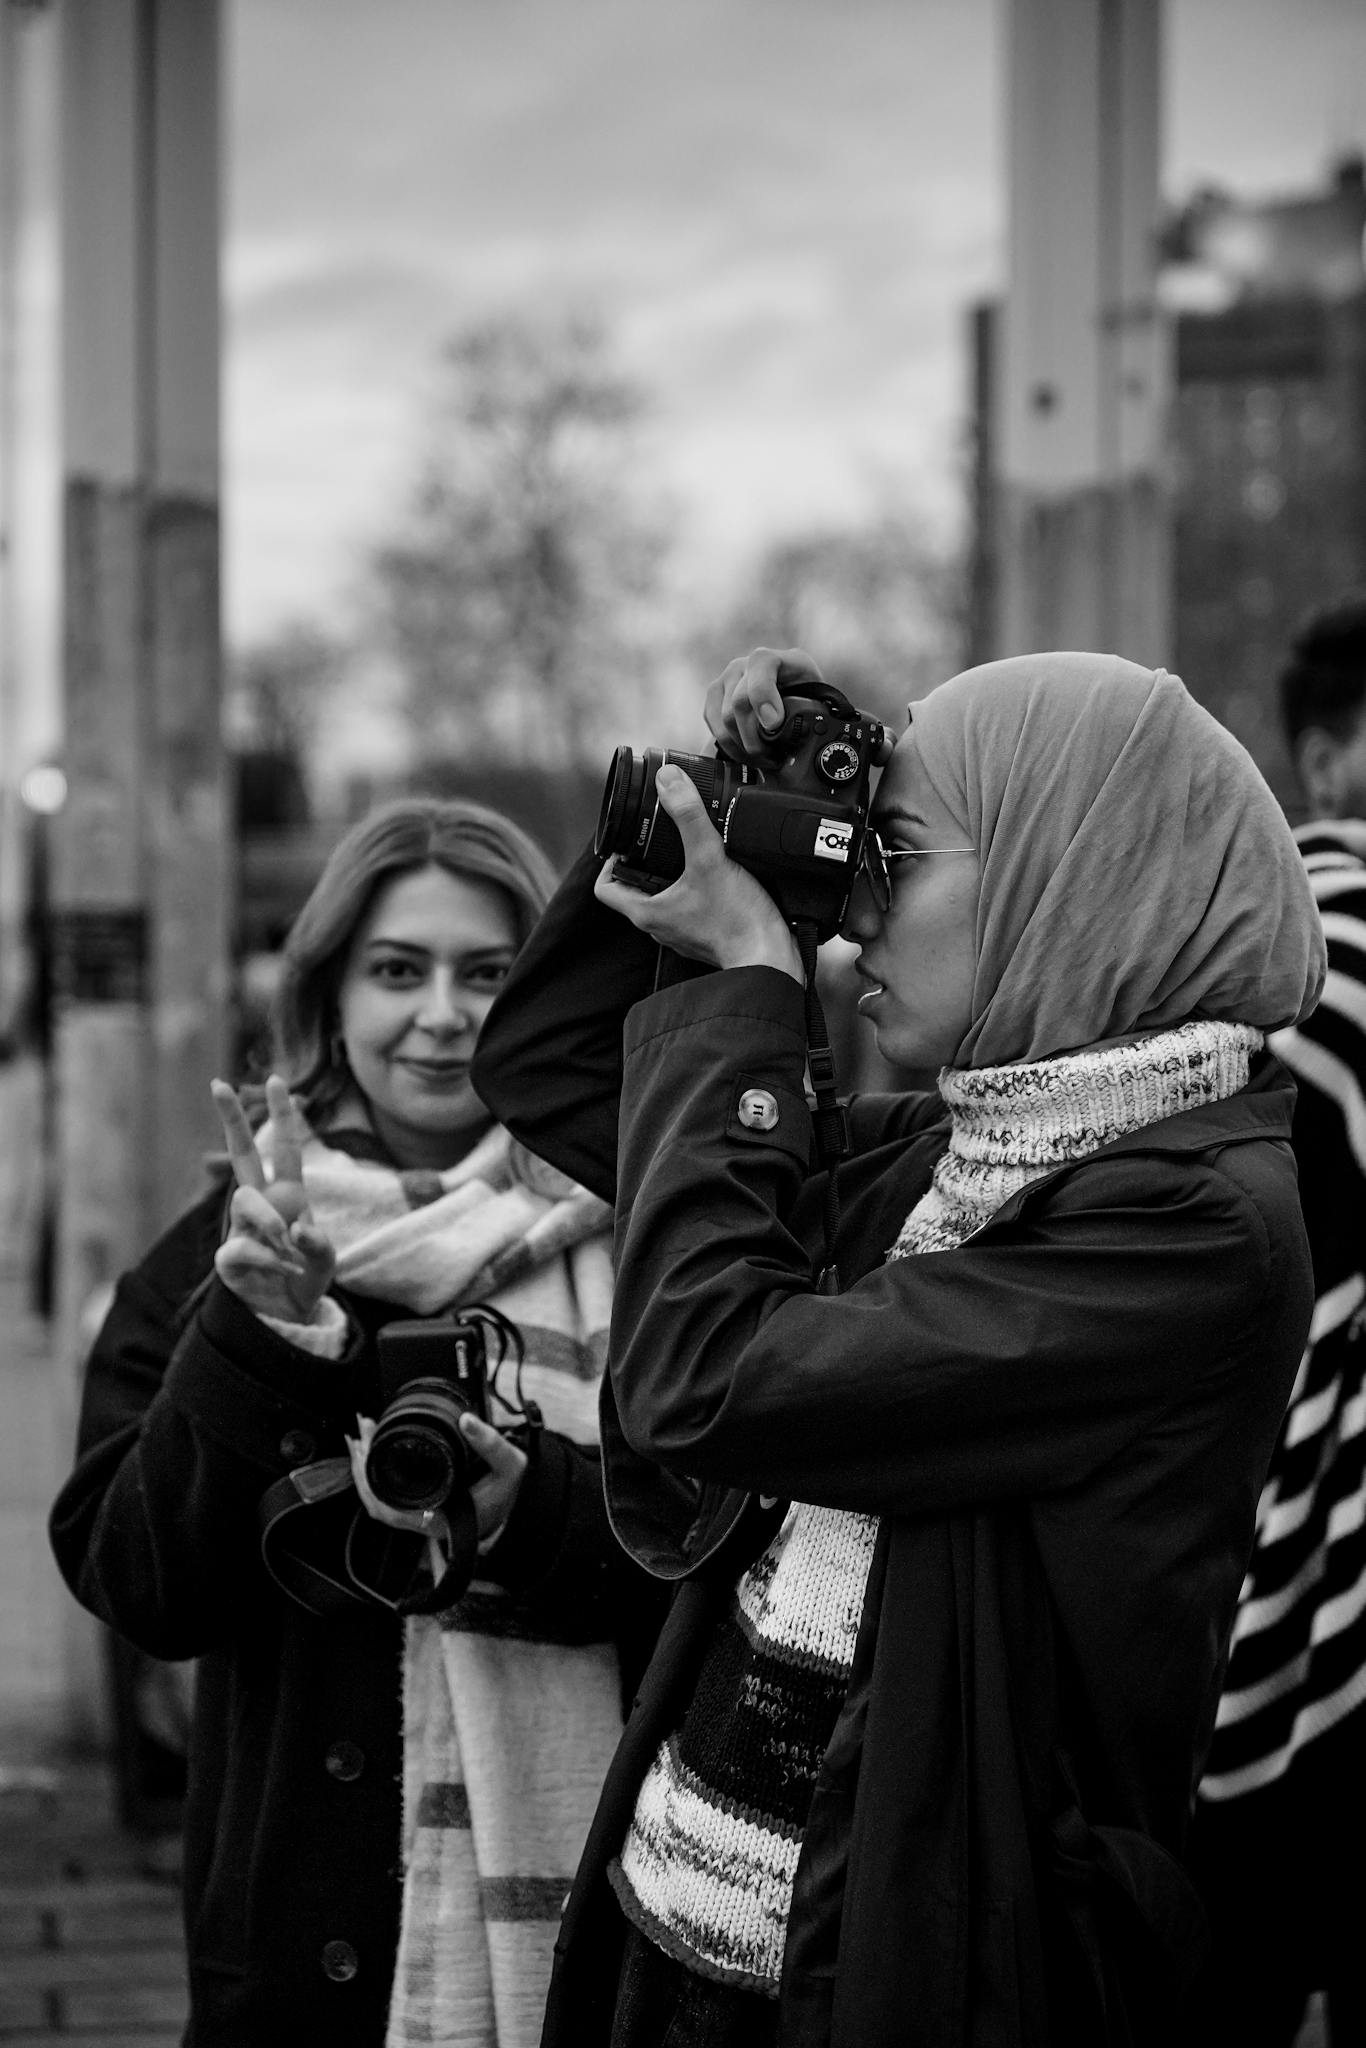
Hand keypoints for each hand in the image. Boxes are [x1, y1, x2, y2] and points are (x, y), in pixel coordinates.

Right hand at [211, 1073, 335, 1323]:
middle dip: (231, 1118)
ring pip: (244, 1199)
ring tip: (288, 1246)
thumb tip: (296, 1229)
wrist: (288, 1317)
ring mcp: (241, 1228)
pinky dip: (269, 1260)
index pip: (284, 1149)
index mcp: (289, 1196)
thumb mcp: (326, 1261)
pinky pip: (243, 1246)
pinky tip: (282, 1270)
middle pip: (241, 1154)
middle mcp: (262, 1205)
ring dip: (270, 1220)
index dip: (281, 1117)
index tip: (276, 1080)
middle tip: (218, 1083)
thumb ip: (319, 1245)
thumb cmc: (306, 1279)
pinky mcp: (228, 1257)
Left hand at [347, 1411, 527, 1550]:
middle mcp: (424, 1521)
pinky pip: (387, 1497)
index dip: (370, 1481)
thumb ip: (491, 1444)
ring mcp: (419, 1517)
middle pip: (376, 1503)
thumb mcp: (509, 1466)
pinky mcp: (419, 1507)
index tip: (367, 1444)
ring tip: (361, 1436)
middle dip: (361, 1465)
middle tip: (361, 1430)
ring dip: (365, 1469)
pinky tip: (374, 1452)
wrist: (511, 1508)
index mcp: (439, 1517)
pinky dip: (376, 1474)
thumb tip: (466, 1420)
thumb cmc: (505, 1493)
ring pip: (378, 1501)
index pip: (391, 1509)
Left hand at [594, 765, 804, 978]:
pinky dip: (696, 888)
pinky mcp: (706, 934)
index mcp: (647, 912)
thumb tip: (669, 781)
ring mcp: (683, 932)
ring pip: (664, 898)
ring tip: (690, 849)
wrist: (770, 957)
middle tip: (661, 836)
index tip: (628, 841)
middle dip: (644, 862)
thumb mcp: (710, 858)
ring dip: (671, 874)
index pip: (605, 887)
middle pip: (635, 889)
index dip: (610, 861)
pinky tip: (717, 873)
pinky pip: (690, 907)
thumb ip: (689, 818)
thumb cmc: (737, 920)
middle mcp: (660, 926)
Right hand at [702, 646, 893, 765]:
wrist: (789, 704)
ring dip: (743, 746)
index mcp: (783, 661)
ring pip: (722, 717)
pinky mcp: (713, 698)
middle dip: (756, 740)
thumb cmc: (816, 709)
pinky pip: (710, 723)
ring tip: (764, 762)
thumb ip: (869, 732)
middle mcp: (749, 664)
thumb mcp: (839, 714)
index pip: (762, 665)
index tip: (773, 725)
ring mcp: (728, 680)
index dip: (764, 695)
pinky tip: (747, 757)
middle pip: (738, 702)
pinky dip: (727, 745)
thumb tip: (886, 747)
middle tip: (774, 761)